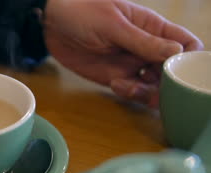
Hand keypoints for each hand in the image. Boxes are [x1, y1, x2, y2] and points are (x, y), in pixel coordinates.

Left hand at [43, 0, 203, 106]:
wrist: (50, 24)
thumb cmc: (82, 12)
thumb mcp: (113, 25)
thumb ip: (142, 41)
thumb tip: (175, 52)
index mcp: (152, 28)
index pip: (186, 44)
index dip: (188, 60)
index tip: (179, 71)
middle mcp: (146, 48)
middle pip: (172, 72)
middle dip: (168, 84)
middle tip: (154, 88)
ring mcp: (131, 64)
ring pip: (154, 85)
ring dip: (149, 92)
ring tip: (131, 87)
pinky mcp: (115, 77)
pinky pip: (132, 90)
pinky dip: (130, 93)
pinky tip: (116, 84)